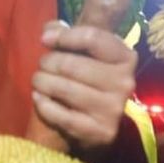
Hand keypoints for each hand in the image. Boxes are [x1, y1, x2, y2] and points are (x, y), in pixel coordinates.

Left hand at [31, 22, 136, 154]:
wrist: (94, 123)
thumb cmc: (85, 77)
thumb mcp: (83, 51)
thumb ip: (67, 32)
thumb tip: (50, 31)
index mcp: (125, 57)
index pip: (92, 37)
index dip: (63, 36)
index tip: (45, 40)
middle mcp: (125, 82)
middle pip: (72, 64)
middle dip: (47, 63)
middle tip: (42, 66)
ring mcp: (114, 109)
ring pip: (64, 88)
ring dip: (41, 82)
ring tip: (38, 81)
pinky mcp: (101, 132)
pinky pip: (61, 115)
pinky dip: (44, 105)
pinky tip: (40, 99)